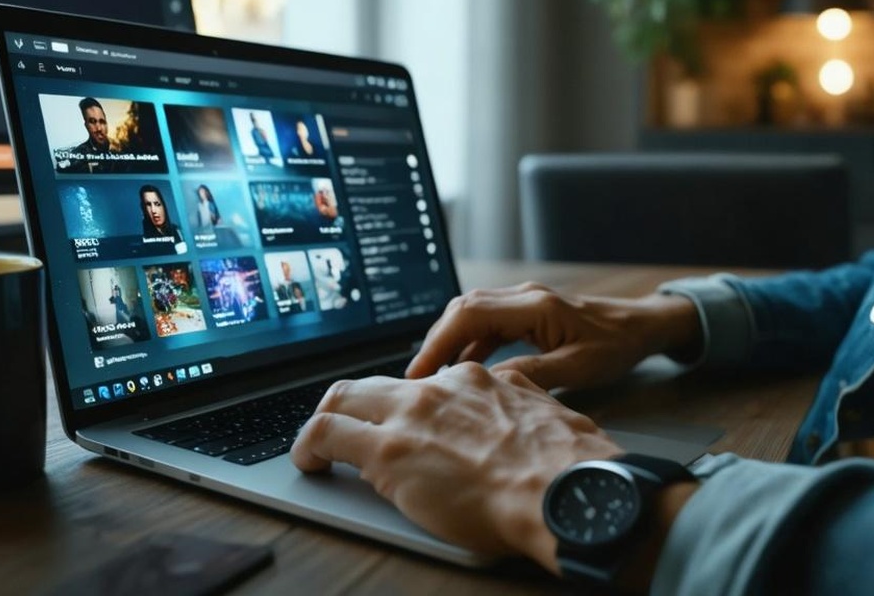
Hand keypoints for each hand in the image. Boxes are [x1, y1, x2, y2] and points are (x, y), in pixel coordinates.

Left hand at [290, 364, 620, 569]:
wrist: (561, 490)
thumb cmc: (566, 468)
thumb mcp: (547, 417)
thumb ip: (518, 406)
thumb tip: (514, 412)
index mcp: (478, 382)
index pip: (427, 386)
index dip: (408, 407)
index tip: (405, 423)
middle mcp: (438, 390)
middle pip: (373, 383)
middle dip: (351, 406)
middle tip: (344, 429)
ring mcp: (409, 416)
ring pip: (340, 398)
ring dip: (324, 423)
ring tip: (317, 448)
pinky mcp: (385, 451)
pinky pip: (325, 433)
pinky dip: (308, 445)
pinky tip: (308, 462)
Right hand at [406, 282, 701, 389]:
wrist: (641, 327)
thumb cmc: (617, 346)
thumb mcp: (580, 368)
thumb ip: (535, 375)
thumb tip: (492, 385)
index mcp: (535, 307)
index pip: (470, 314)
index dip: (439, 342)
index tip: (421, 373)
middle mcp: (524, 298)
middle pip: (462, 310)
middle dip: (435, 342)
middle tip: (415, 380)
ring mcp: (524, 303)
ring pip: (472, 316)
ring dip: (450, 344)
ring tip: (433, 379)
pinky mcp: (527, 313)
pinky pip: (488, 325)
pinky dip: (469, 345)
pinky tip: (463, 371)